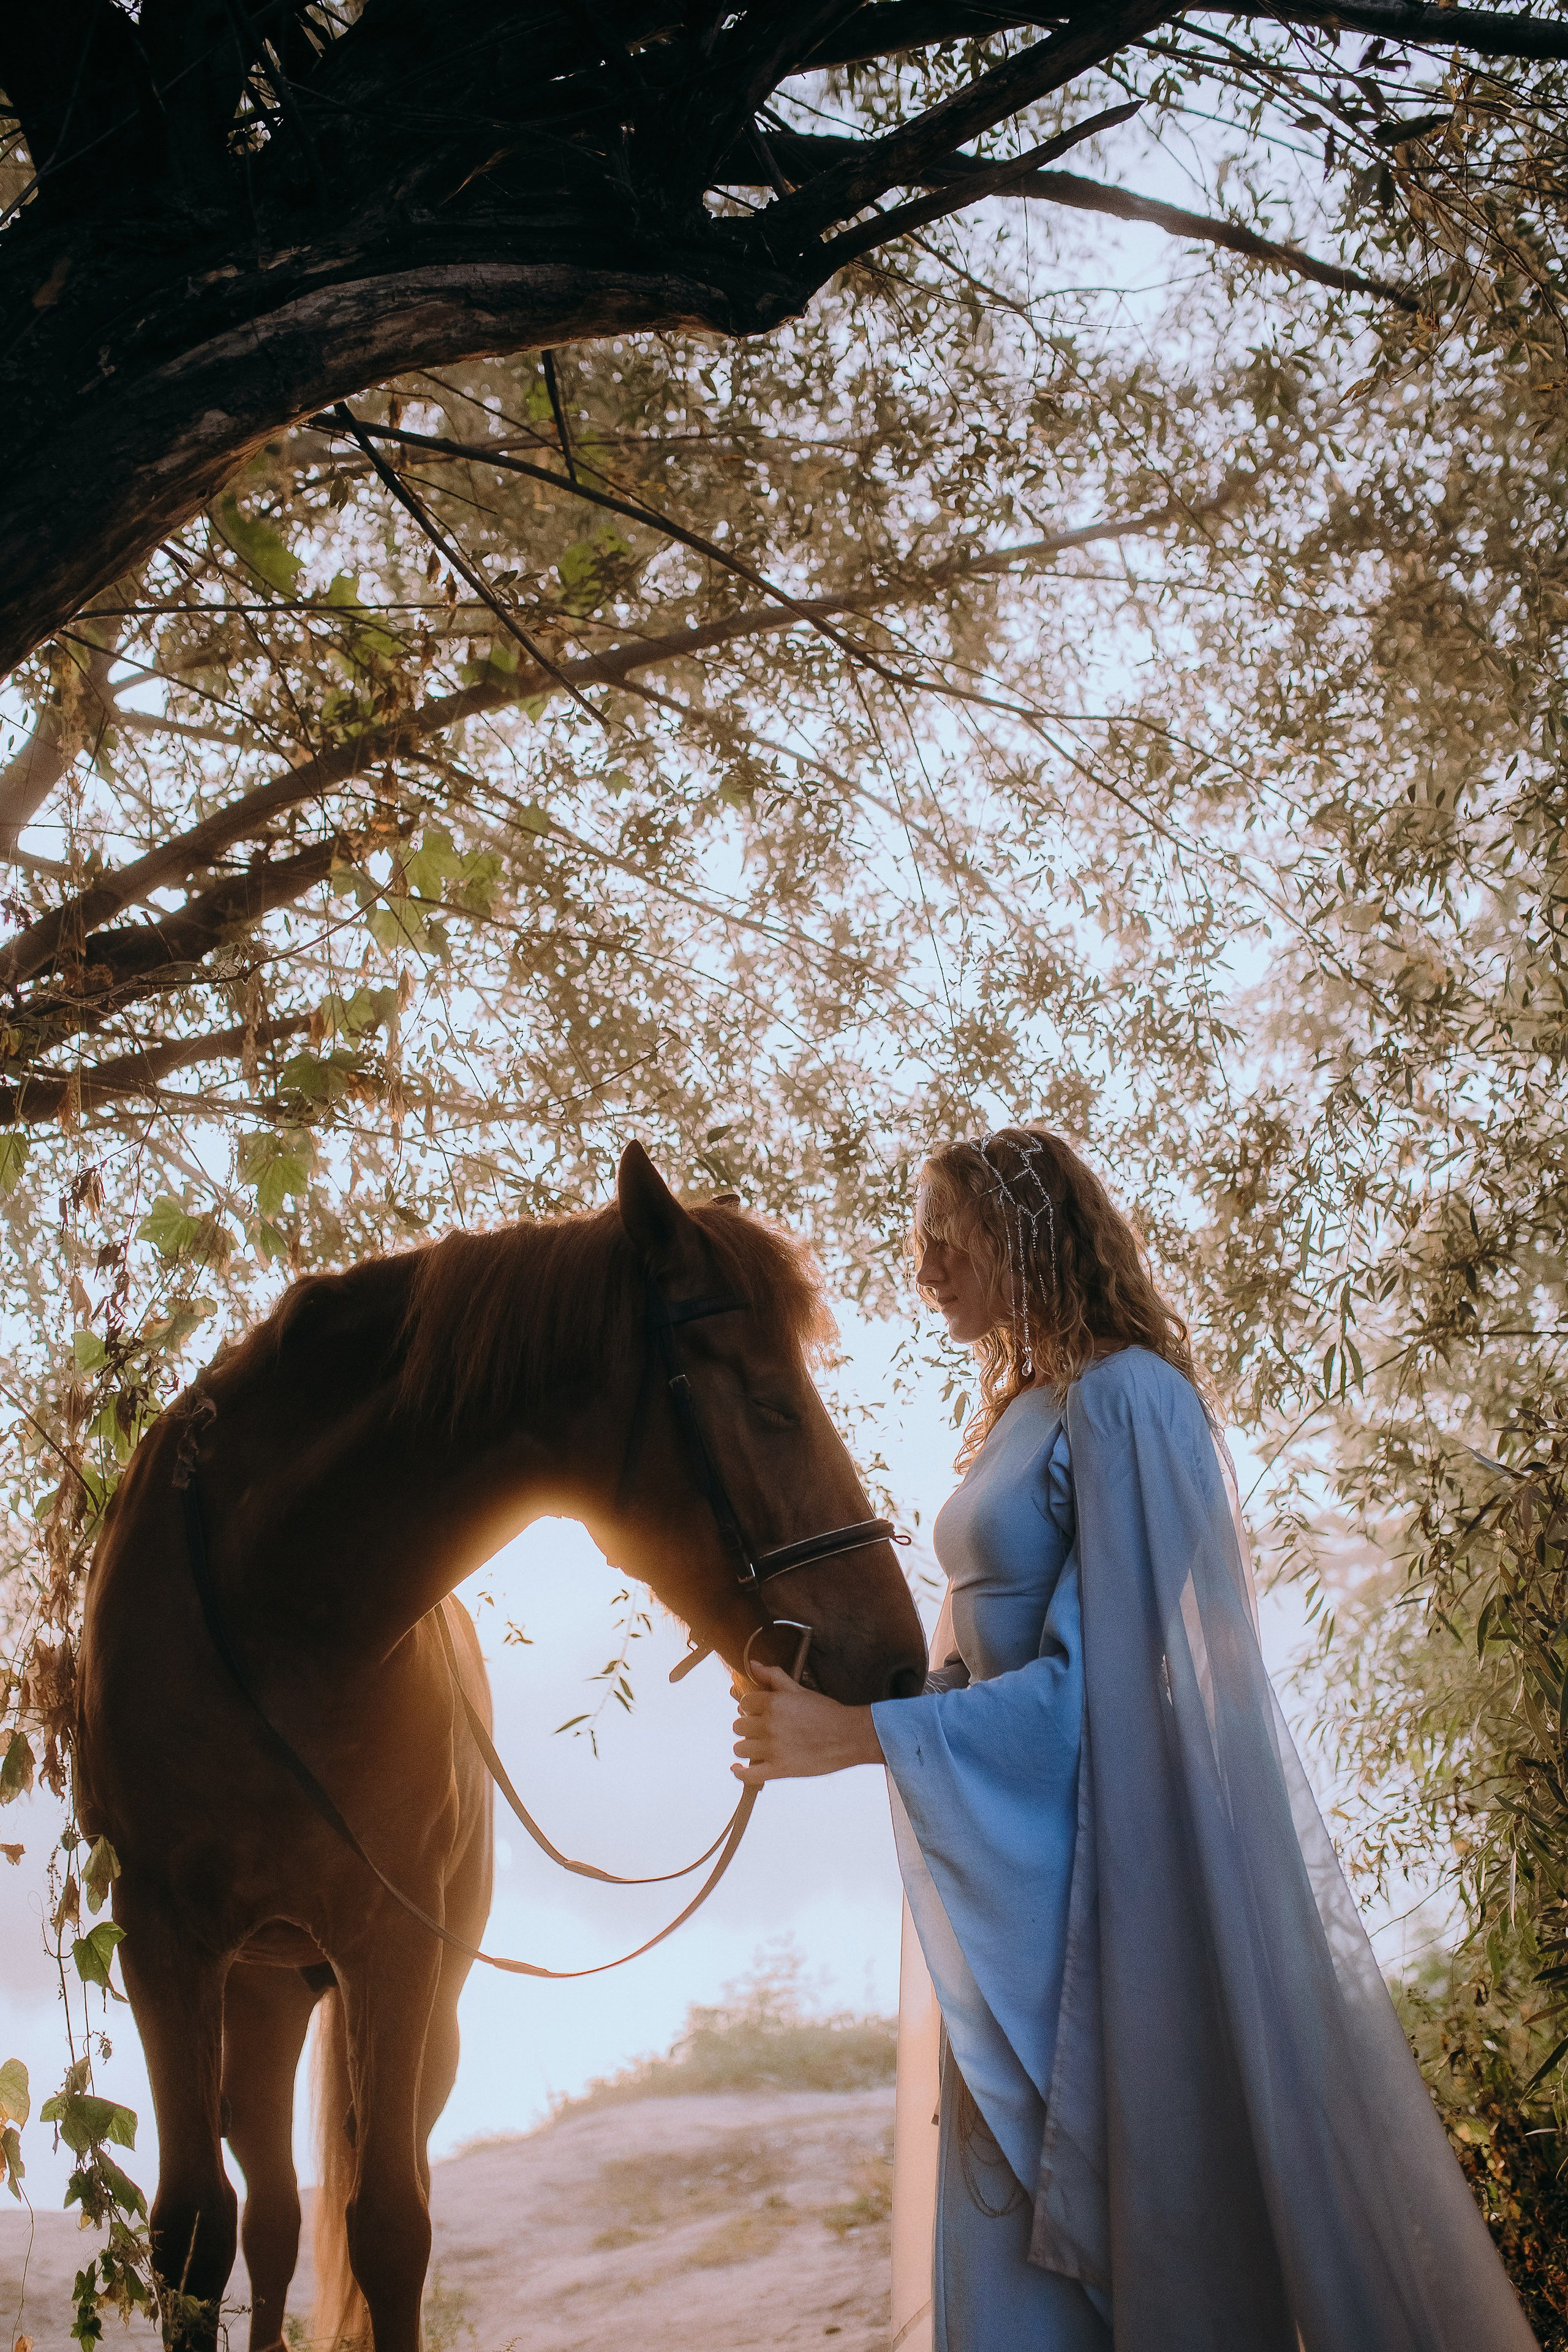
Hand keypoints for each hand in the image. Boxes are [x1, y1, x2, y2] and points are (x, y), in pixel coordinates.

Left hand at [731, 1664, 884, 1783]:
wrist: (850, 1737)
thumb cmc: (826, 1712)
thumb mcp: (799, 1690)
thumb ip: (774, 1676)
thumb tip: (753, 1664)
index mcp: (774, 1703)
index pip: (745, 1703)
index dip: (751, 1707)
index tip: (760, 1712)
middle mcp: (770, 1725)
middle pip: (738, 1726)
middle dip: (749, 1727)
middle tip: (762, 1730)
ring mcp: (773, 1749)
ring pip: (740, 1748)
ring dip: (747, 1747)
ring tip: (759, 1747)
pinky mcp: (779, 1770)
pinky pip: (748, 1775)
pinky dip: (740, 1773)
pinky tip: (738, 1768)